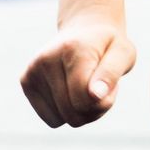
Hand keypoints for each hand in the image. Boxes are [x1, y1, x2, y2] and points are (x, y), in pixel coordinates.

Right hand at [19, 9, 136, 127]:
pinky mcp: (25, 81)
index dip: (104, 102)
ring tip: (86, 87)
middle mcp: (47, 59)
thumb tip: (95, 96)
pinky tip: (71, 91)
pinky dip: (66, 113)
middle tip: (101, 87)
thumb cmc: (108, 46)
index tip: (112, 87)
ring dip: (80, 112)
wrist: (85, 30)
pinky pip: (52, 120)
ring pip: (61, 119)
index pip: (83, 97)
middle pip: (72, 113)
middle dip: (93, 109)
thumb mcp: (124, 54)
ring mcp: (32, 70)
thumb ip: (112, 74)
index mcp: (73, 49)